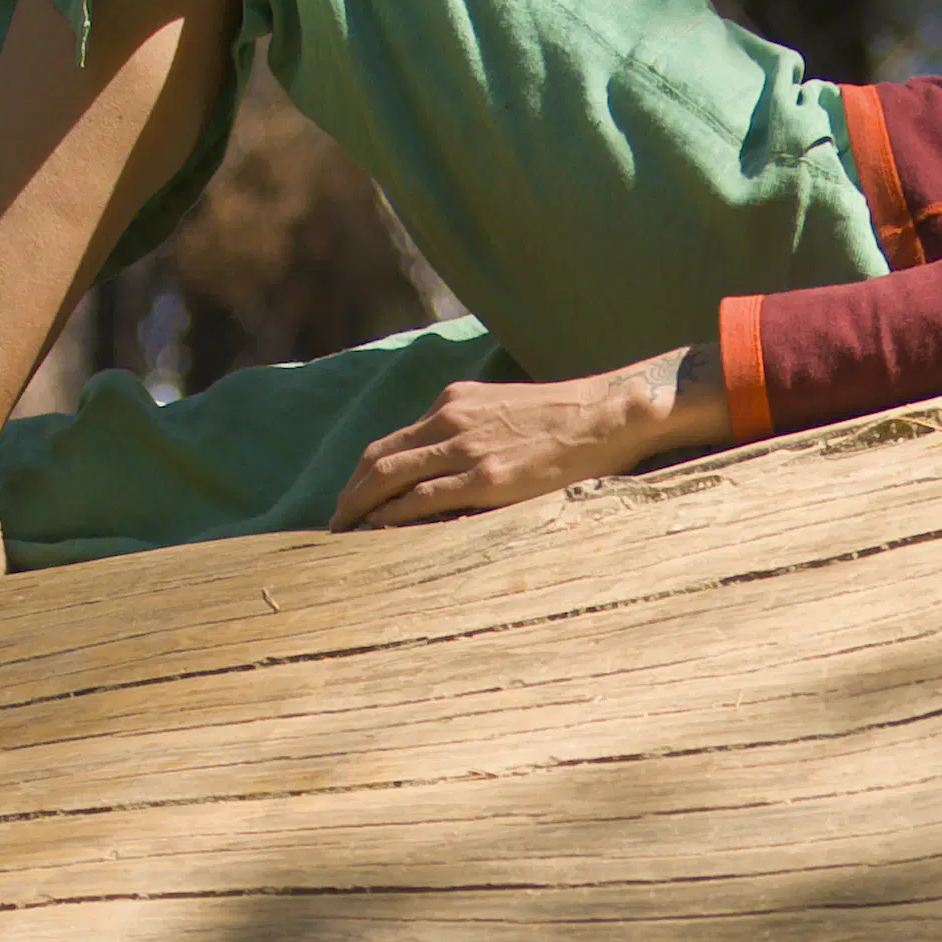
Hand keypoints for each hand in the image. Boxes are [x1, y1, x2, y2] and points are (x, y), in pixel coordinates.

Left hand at [328, 345, 725, 529]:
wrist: (608, 413)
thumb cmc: (565, 420)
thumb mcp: (506, 411)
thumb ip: (473, 431)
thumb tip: (449, 466)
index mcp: (454, 401)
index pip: (390, 441)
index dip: (361, 476)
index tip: (349, 503)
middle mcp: (451, 419)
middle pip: (376, 460)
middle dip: (348, 497)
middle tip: (333, 529)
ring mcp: (467, 449)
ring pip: (388, 480)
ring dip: (359, 511)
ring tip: (345, 540)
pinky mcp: (487, 478)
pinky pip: (422, 501)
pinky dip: (391, 520)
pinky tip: (378, 538)